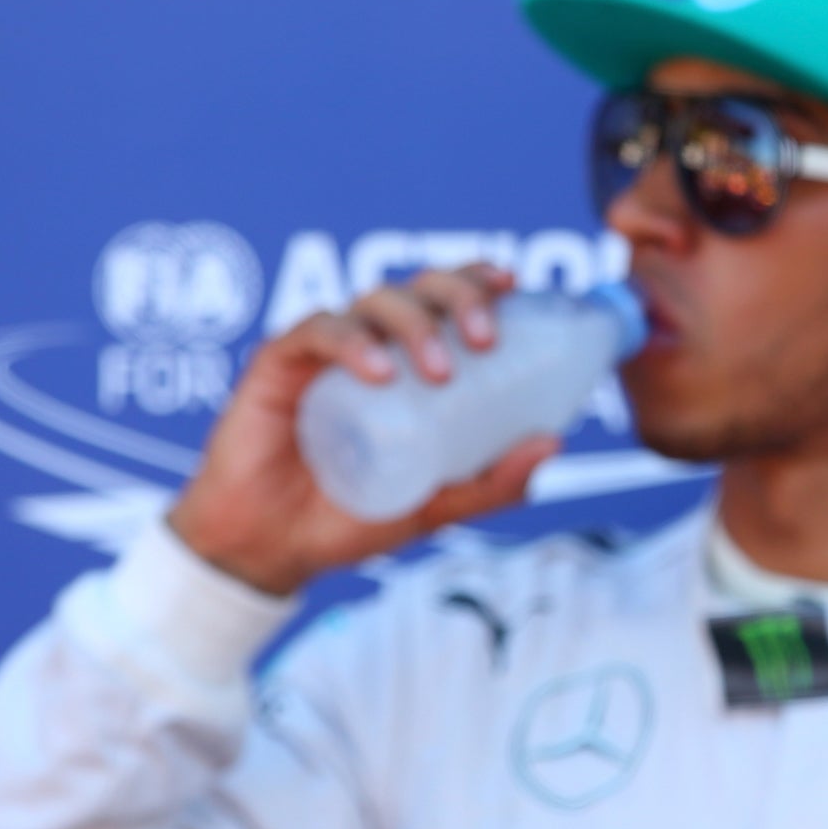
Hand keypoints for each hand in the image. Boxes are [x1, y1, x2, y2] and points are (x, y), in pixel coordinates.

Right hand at [167, 264, 559, 595]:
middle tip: (485, 340)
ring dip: (414, 324)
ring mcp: (324, 352)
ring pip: (373, 301)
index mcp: (409, 362)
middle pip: (419, 288)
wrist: (274, 549)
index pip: (446, 299)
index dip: (478, 279)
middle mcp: (370, 344)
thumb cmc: (352, 516)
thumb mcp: (437, 503)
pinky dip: (352, 342)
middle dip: (458, 297)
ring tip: (440, 373)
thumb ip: (492, 481)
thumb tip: (553, 443)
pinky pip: (318, 332)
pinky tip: (378, 372)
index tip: (513, 285)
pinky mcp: (279, 365)